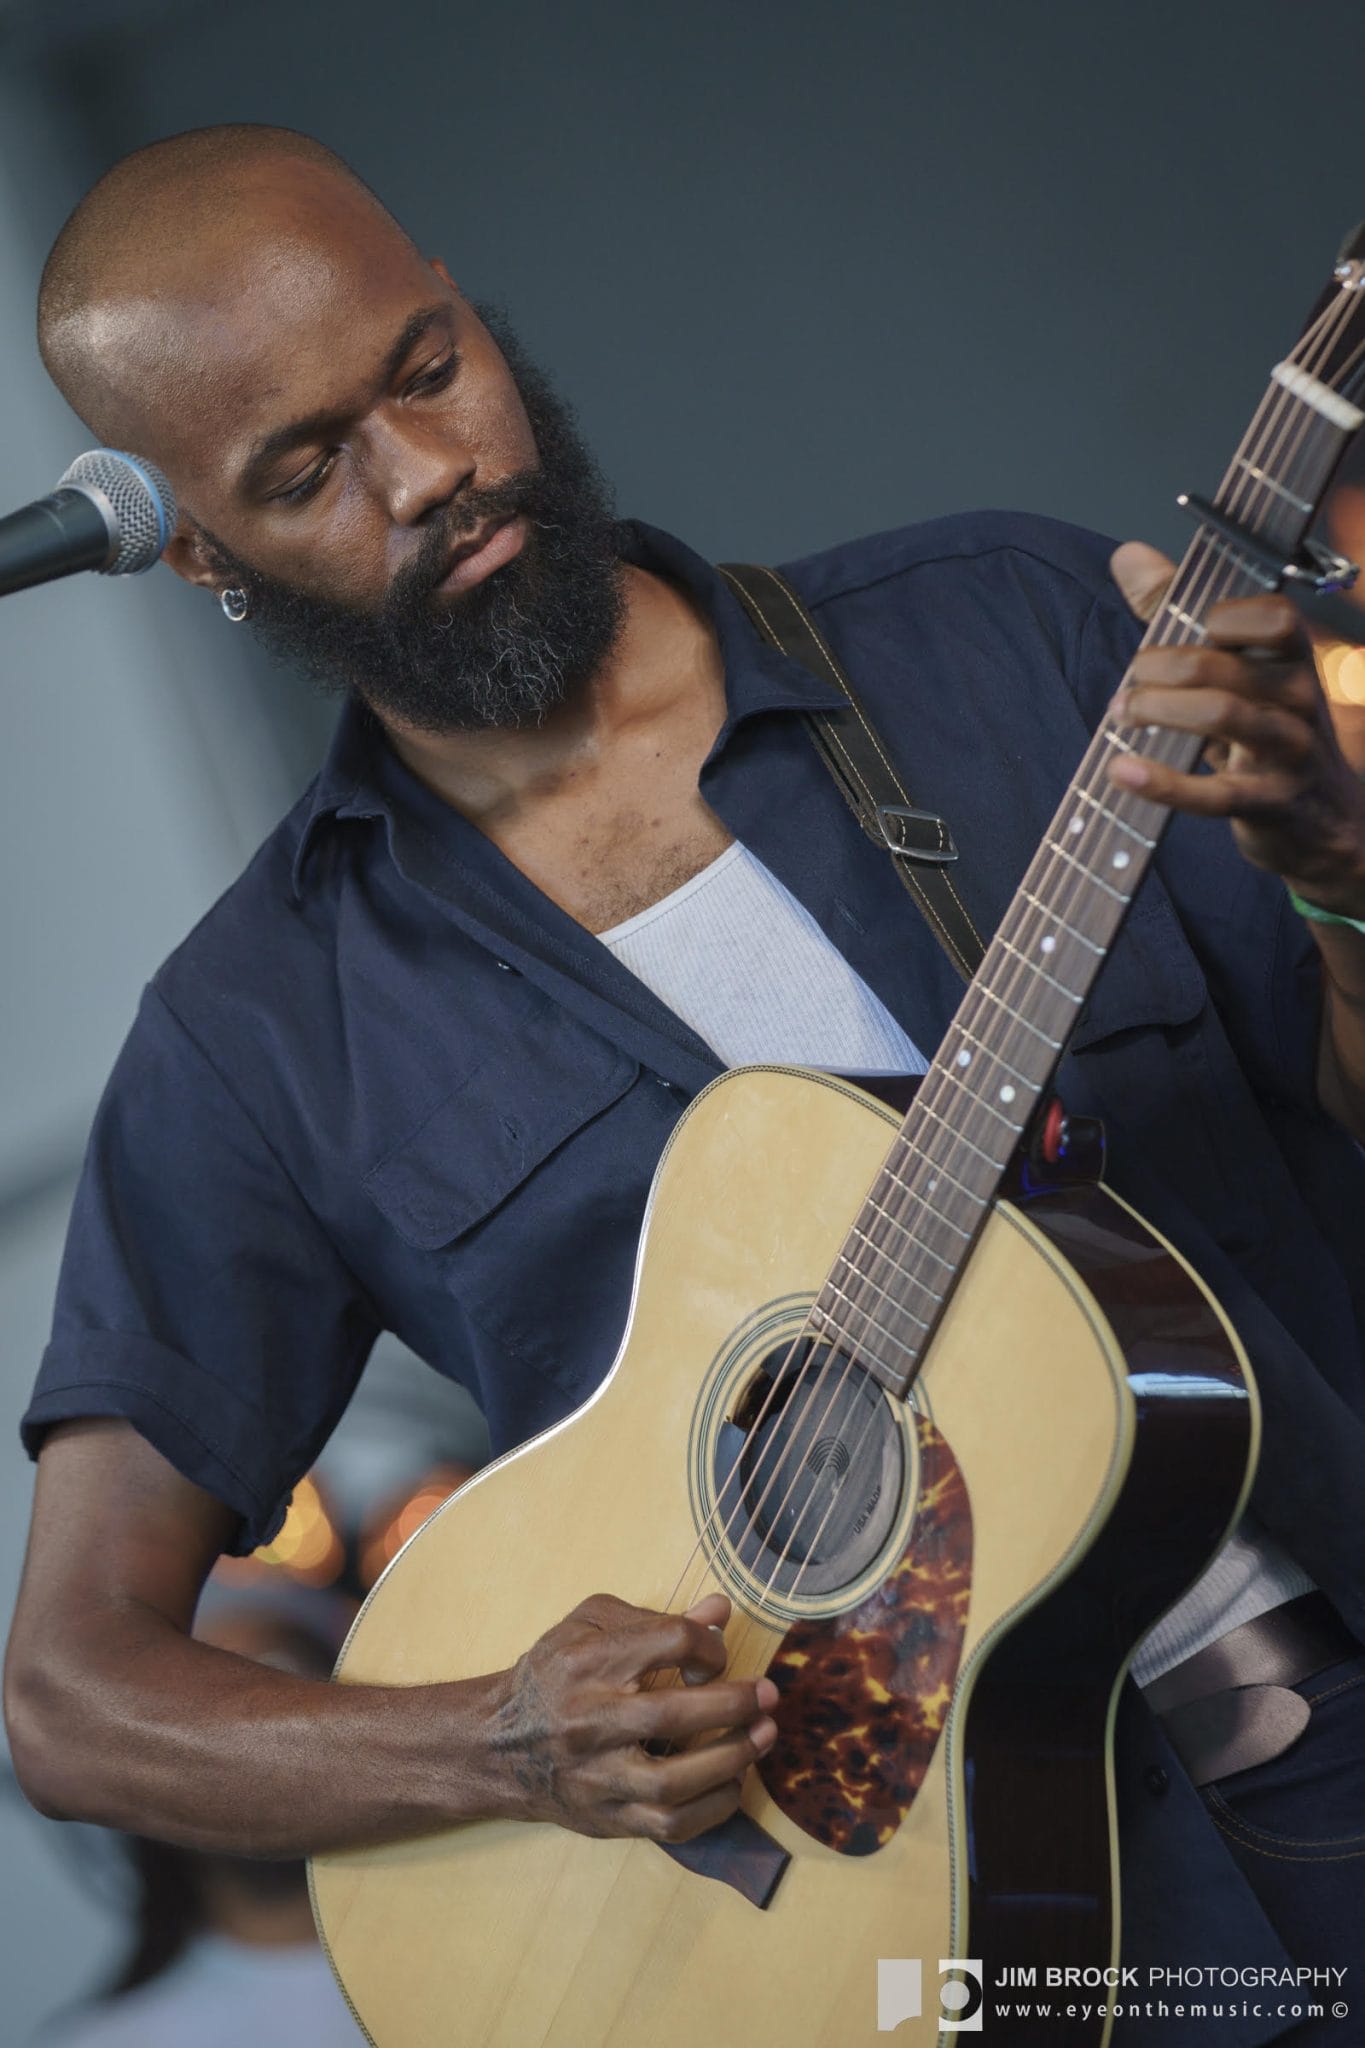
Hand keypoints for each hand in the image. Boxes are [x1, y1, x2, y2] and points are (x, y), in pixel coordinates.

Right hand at [485, 1591, 778, 1842]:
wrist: (497, 1747)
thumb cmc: (553, 1676)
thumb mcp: (589, 1625)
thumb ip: (655, 1616)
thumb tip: (720, 1611)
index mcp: (585, 1662)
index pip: (666, 1643)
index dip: (708, 1644)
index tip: (717, 1653)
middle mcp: (587, 1721)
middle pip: (670, 1715)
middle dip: (732, 1704)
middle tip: (769, 1695)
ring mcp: (595, 1777)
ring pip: (671, 1782)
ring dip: (731, 1759)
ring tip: (762, 1737)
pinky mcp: (606, 1819)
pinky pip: (669, 1824)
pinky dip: (713, 1807)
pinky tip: (734, 1781)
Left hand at [1107, 542, 1364, 916]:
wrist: (1324, 820)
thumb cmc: (1265, 732)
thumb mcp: (1235, 672)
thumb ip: (1178, 611)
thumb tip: (1128, 554)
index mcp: (1294, 660)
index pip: (1275, 616)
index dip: (1223, 614)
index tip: (1187, 628)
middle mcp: (1299, 699)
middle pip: (1223, 666)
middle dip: (1159, 669)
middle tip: (1130, 683)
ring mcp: (1290, 753)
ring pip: (1221, 716)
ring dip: (1156, 711)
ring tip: (1122, 714)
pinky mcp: (1270, 803)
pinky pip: (1213, 793)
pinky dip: (1160, 781)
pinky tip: (1121, 770)